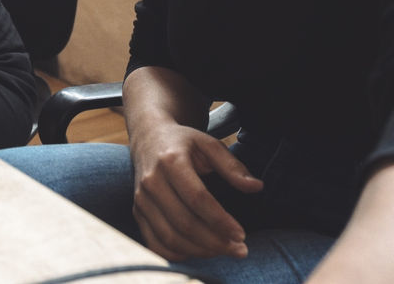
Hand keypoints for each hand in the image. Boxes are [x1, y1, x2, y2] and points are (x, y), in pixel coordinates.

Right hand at [130, 120, 262, 261]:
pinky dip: (178, 255)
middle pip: (184, 223)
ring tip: (224, 251)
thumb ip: (232, 166)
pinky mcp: (137, 212)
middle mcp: (151, 182)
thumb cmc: (183, 143)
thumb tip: (257, 187)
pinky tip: (200, 251)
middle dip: (215, 242)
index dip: (220, 220)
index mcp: (170, 162)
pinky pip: (155, 244)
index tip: (242, 235)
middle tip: (239, 250)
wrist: (149, 138)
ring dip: (200, 251)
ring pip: (170, 238)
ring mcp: (141, 199)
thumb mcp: (209, 144)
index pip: (197, 199)